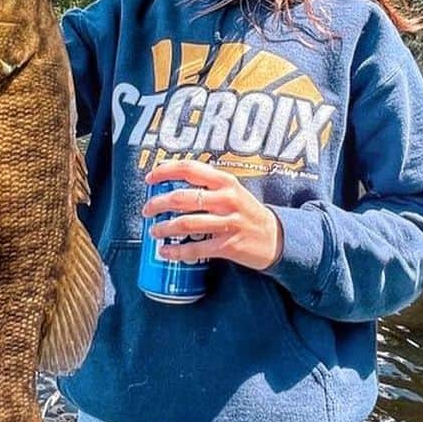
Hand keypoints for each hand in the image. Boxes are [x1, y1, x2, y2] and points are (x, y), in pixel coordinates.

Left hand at [143, 160, 284, 270]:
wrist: (276, 238)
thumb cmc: (246, 212)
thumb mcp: (232, 191)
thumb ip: (207, 185)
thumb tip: (171, 181)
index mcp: (225, 181)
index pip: (190, 169)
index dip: (165, 171)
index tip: (149, 178)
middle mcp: (227, 199)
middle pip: (182, 198)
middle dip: (158, 204)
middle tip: (146, 210)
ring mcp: (229, 223)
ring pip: (186, 224)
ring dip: (164, 228)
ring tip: (154, 232)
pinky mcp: (229, 245)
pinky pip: (196, 249)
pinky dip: (177, 252)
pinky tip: (166, 252)